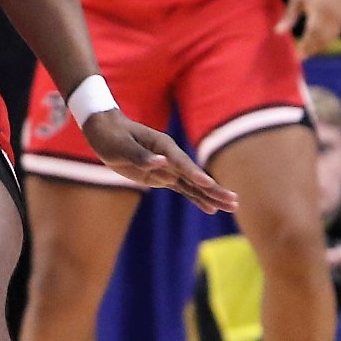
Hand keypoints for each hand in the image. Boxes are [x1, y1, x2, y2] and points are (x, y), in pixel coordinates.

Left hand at [81, 111, 238, 214]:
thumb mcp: (121, 145)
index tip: (208, 184)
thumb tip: (161, 162)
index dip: (194, 173)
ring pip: (193, 185)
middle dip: (213, 188)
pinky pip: (183, 190)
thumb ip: (141, 155)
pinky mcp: (162, 177)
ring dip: (211, 196)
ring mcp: (168, 167)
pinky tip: (210, 209)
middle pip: (194, 176)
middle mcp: (170, 157)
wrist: (107, 131)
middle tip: (233, 200)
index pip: (181, 162)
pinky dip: (196, 199)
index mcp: (162, 145)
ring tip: (232, 207)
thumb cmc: (112, 136)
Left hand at [277, 0, 340, 57]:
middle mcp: (331, 16)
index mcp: (318, 11)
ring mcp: (340, 16)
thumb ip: (288, 17)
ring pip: (331, 38)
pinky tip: (319, 43)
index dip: (305, 47)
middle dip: (312, 49)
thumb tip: (277, 32)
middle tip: (301, 56)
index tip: (298, 56)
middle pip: (323, 39)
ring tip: (309, 52)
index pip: (312, 34)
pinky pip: (337, 32)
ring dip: (320, 46)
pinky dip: (328, 40)